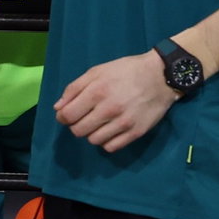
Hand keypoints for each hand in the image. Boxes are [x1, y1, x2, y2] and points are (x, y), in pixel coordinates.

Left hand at [53, 50, 177, 152]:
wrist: (160, 76)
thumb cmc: (125, 71)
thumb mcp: (97, 71)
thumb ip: (74, 89)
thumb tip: (58, 108)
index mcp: (97, 91)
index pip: (68, 115)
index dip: (62, 117)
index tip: (66, 114)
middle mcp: (109, 109)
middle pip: (79, 131)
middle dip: (76, 125)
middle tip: (83, 118)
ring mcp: (124, 123)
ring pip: (94, 141)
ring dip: (91, 133)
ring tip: (98, 123)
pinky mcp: (136, 133)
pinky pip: (111, 147)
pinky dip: (106, 142)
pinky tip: (109, 130)